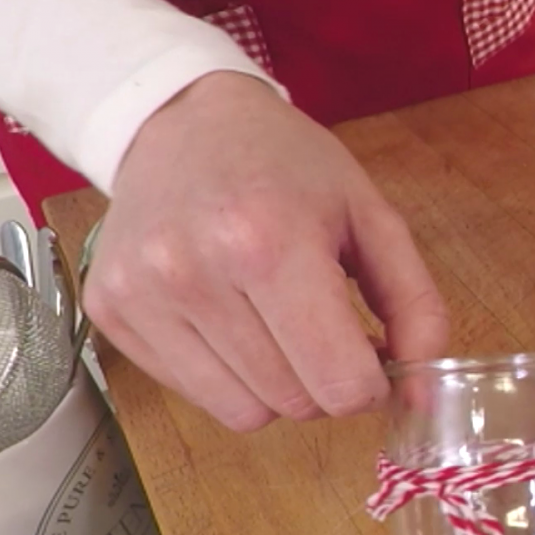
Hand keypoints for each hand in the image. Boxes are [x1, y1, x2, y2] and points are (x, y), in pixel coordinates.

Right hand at [82, 72, 449, 431]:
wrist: (182, 121)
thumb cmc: (286, 166)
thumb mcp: (372, 217)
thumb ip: (415, 308)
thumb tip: (423, 392)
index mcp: (270, 241)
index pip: (339, 383)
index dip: (369, 384)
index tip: (368, 354)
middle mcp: (195, 271)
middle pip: (294, 402)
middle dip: (323, 381)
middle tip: (321, 327)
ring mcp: (143, 295)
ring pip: (244, 413)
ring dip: (275, 384)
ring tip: (272, 319)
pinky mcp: (110, 312)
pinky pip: (194, 395)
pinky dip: (225, 375)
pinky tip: (227, 316)